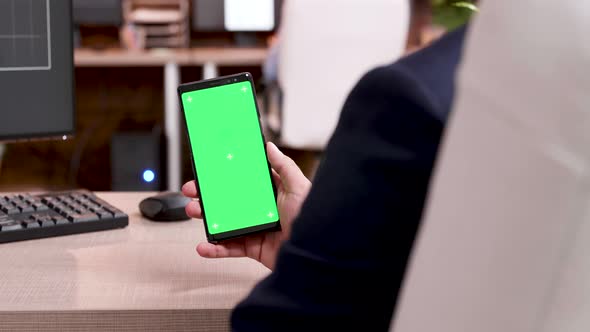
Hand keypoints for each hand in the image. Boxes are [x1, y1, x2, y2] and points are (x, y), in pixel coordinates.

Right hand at [182, 142, 310, 269]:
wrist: (313, 251)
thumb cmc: (311, 218)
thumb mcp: (299, 187)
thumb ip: (284, 166)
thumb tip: (270, 146)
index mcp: (270, 193)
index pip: (244, 180)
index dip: (226, 175)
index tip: (209, 169)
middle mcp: (260, 210)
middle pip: (229, 200)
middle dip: (208, 195)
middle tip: (192, 190)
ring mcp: (255, 228)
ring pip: (224, 222)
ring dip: (206, 217)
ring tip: (193, 211)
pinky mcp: (253, 248)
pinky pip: (230, 248)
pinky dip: (214, 248)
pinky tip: (203, 246)